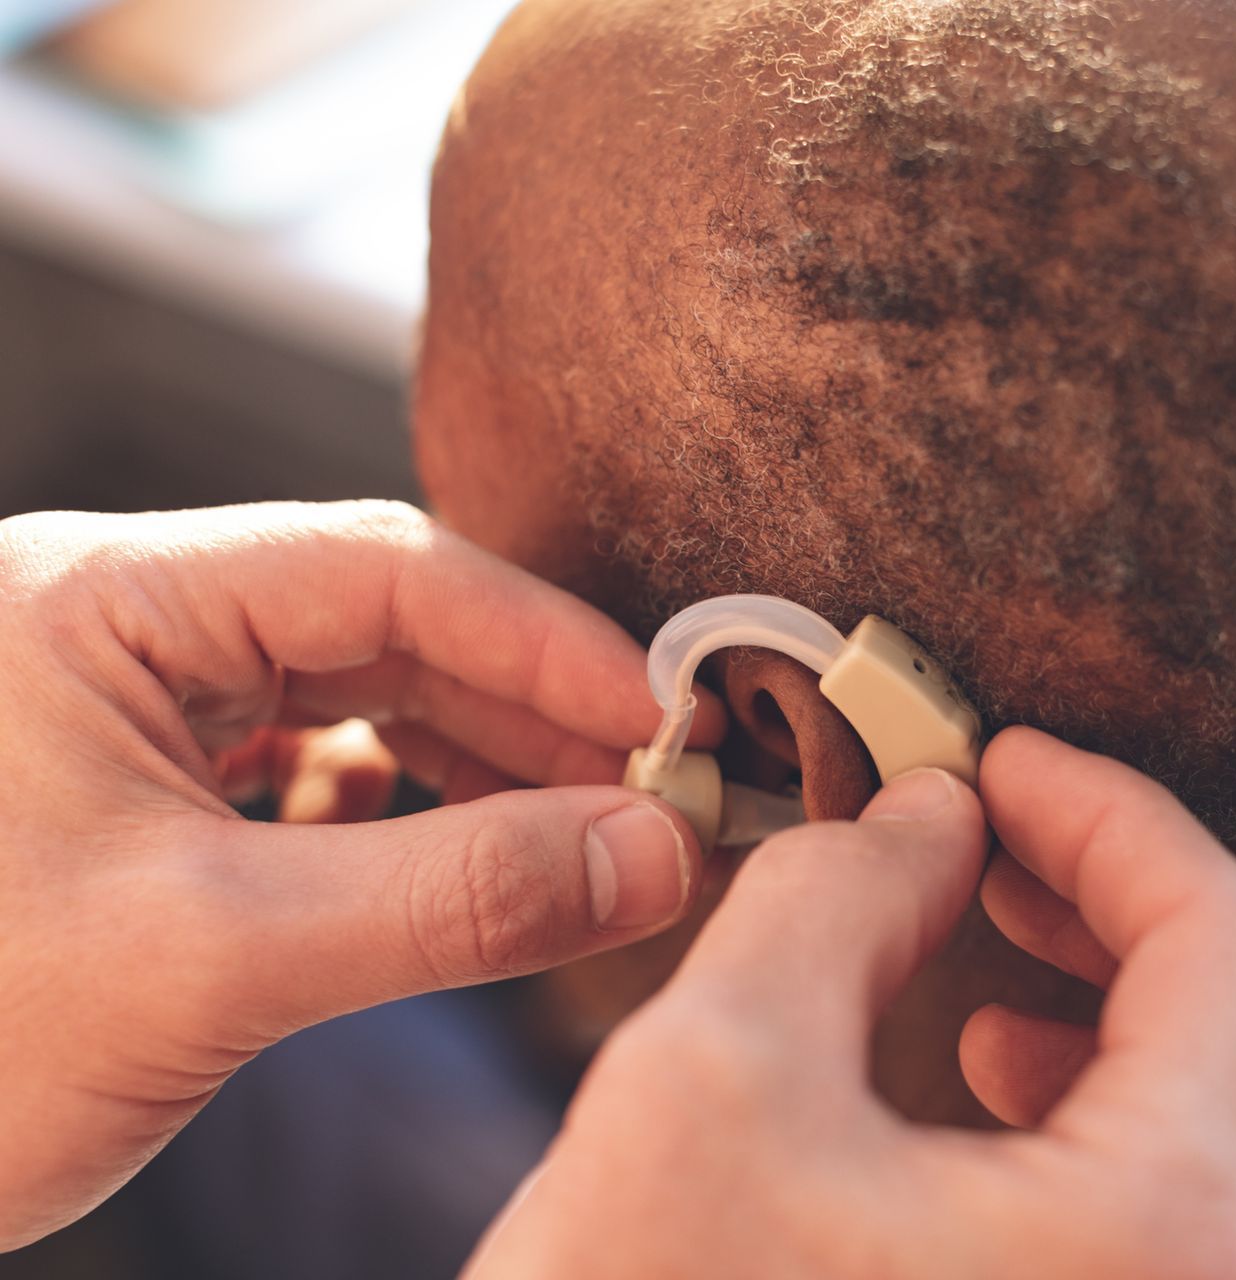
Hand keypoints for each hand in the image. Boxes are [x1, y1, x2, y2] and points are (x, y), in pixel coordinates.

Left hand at [0, 501, 721, 1248]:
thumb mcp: (216, 960)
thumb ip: (455, 896)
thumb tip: (657, 853)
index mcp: (94, 599)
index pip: (377, 568)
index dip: (544, 642)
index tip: (666, 722)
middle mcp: (112, 623)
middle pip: (383, 624)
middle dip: (531, 712)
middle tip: (657, 797)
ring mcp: (123, 705)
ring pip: (358, 695)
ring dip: (484, 764)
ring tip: (591, 837)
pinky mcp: (137, 790)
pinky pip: (311, 766)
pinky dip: (410, 811)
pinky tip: (467, 861)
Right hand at [467, 730, 1235, 1278]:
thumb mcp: (707, 1080)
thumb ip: (841, 896)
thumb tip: (936, 818)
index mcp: (1177, 1237)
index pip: (1230, 937)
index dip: (1115, 813)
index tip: (1003, 759)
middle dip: (1144, 906)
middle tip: (1007, 847)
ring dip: (1152, 1016)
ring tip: (1000, 978)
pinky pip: (1225, 1241)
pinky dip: (1143, 1133)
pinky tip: (1005, 1106)